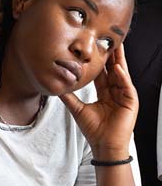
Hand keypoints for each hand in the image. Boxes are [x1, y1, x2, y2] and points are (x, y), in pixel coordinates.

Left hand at [60, 44, 137, 158]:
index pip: (102, 72)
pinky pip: (127, 86)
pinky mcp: (131, 102)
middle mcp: (115, 92)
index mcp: (105, 92)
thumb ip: (68, 95)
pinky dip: (122, 77)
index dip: (99, 60)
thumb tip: (55, 85)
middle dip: (111, 54)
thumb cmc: (93, 130)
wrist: (103, 146)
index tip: (94, 46)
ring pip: (122, 73)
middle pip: (113, 69)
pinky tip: (117, 68)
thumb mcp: (77, 108)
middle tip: (108, 39)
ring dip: (119, 60)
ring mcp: (124, 96)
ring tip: (116, 46)